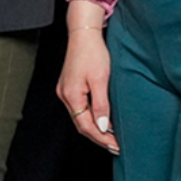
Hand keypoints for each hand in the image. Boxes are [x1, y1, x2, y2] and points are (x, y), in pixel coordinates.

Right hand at [56, 9, 119, 153]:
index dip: (101, 138)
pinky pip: (79, 109)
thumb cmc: (93, 53)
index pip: (86, 126)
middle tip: (116, 146)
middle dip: (99, 137)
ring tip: (111, 137)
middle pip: (81, 125)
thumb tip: (101, 127)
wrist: (84, 34)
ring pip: (80, 118)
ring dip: (95, 129)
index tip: (116, 145)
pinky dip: (90, 118)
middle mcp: (65, 96)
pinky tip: (101, 121)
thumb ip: (101, 105)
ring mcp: (65, 92)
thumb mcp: (101, 80)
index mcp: (72, 95)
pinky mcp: (69, 87)